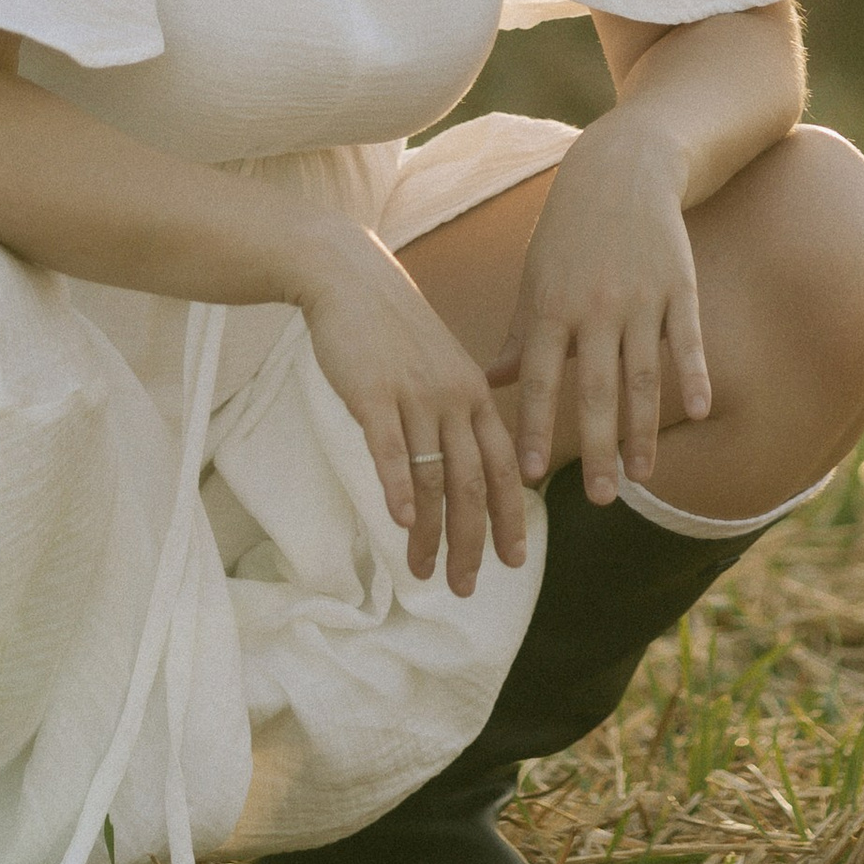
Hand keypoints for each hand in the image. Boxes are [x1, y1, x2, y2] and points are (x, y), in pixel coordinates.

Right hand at [293, 224, 529, 595]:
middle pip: (474, 483)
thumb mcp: (441, 364)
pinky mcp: (373, 393)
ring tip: (423, 571)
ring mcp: (414, 395)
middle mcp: (454, 398)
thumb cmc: (392, 328)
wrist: (350, 278)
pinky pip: (390, 447)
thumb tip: (468, 463)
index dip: (510, 517)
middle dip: (474, 540)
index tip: (513, 561)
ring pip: (433, 476)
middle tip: (468, 586)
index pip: (503, 467)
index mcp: (475, 393)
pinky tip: (397, 521)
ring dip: (431, 532)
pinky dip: (397, 486)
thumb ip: (457, 410)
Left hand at [488, 113, 711, 505]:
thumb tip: (489, 385)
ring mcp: (640, 296)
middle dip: (597, 447)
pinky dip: (692, 373)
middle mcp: (594, 305)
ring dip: (642, 429)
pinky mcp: (679, 284)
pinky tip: (697, 411)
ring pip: (641, 373)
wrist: (623, 169)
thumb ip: (521, 334)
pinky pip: (686, 338)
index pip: (541, 378)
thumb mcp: (535, 277)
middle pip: (595, 388)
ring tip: (642, 476)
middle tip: (599, 499)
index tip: (530, 475)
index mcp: (550, 305)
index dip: (536, 427)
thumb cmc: (569, 232)